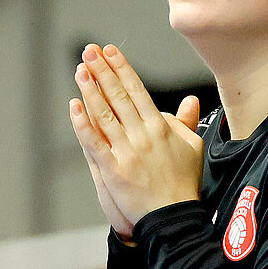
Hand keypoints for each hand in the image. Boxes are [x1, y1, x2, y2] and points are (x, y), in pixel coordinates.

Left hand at [69, 44, 203, 226]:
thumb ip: (186, 123)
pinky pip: (94, 143)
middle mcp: (143, 135)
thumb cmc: (184, 183)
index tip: (110, 51)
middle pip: (119, 96)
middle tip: (89, 51)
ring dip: (90, 90)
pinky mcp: (114, 170)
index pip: (138, 90)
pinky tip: (74, 106)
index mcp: (160, 127)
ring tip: (80, 70)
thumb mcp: (193, 148)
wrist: (173, 217)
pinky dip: (83, 124)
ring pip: (104, 114)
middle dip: (103, 71)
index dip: (122, 69)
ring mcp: (127, 152)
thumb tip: (190, 101)